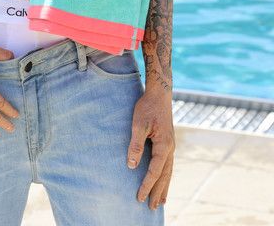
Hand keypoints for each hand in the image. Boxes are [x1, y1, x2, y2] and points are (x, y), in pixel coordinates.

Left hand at [127, 89, 174, 209]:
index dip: (147, 185)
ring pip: (168, 171)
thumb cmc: (147, 107)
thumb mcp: (138, 124)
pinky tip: (163, 180)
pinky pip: (168, 164)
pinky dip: (166, 176)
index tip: (139, 198)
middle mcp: (170, 148)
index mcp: (164, 146)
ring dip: (164, 187)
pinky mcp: (168, 142)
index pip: (155, 171)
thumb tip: (131, 165)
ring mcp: (171, 146)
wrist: (160, 93)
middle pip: (165, 176)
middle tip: (152, 208)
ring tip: (161, 201)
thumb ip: (136, 145)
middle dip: (158, 192)